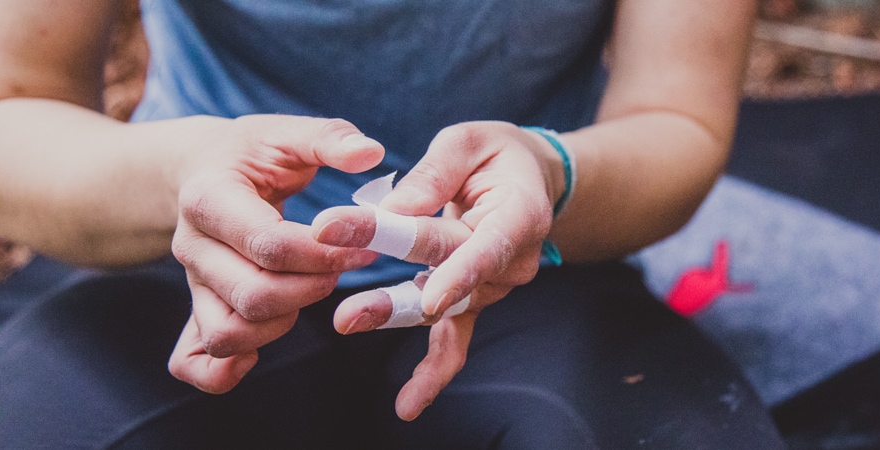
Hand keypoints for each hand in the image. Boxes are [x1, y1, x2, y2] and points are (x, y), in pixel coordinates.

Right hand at [167, 115, 383, 393]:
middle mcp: (192, 246)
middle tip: (347, 267)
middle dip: (312, 289)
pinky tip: (256, 358)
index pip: (268, 244)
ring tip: (311, 292)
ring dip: (280, 326)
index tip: (362, 245)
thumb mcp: (287, 132)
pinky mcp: (196, 307)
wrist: (200, 171)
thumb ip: (330, 138)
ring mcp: (192, 282)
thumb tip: (372, 153)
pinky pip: (193, 359)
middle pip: (251, 295)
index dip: (324, 253)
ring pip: (227, 333)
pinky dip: (222, 372)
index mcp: (209, 198)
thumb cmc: (252, 152)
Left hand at [312, 121, 564, 419]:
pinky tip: (408, 404)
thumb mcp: (467, 143)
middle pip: (450, 276)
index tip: (421, 291)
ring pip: (442, 307)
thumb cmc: (496, 155)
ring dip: (394, 315)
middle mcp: (513, 260)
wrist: (531, 180)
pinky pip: (457, 339)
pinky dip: (434, 372)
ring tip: (348, 322)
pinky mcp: (474, 299)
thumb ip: (432, 174)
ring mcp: (494, 287)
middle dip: (397, 290)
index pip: (483, 245)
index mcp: (520, 214)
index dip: (452, 269)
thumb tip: (390, 209)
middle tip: (348, 310)